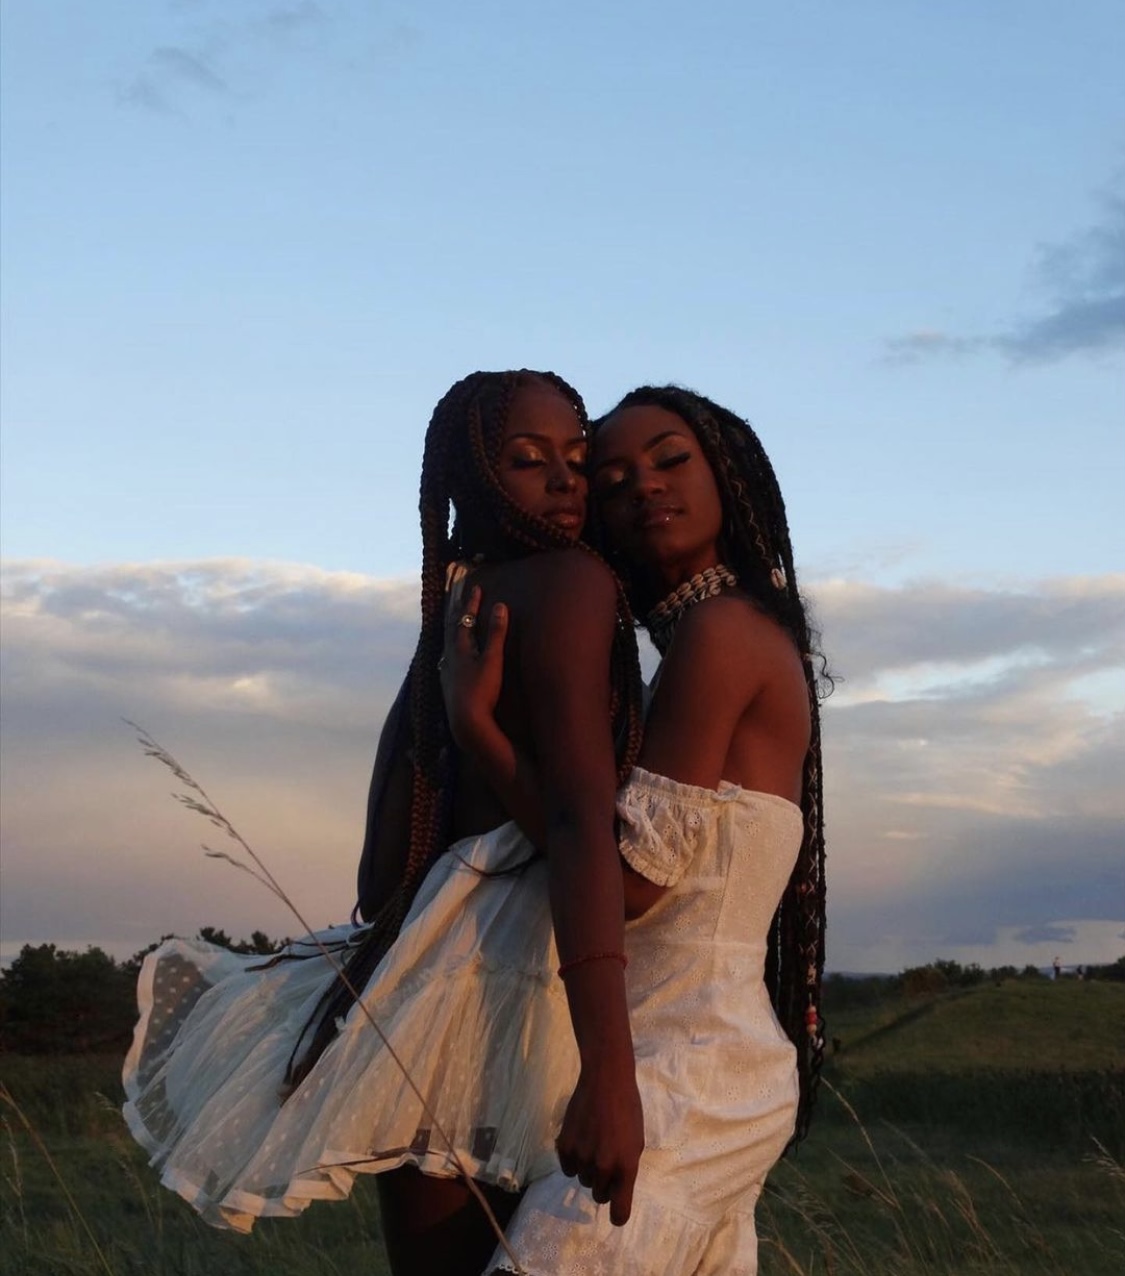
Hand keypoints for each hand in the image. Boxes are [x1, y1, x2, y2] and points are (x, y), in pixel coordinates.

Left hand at [440, 584, 508, 750]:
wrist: (466, 722)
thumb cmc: (481, 690)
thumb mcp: (493, 659)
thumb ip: (496, 633)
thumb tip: (500, 606)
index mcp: (459, 648)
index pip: (465, 619)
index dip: (472, 603)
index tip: (477, 588)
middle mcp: (449, 658)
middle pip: (452, 631)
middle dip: (459, 615)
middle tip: (462, 602)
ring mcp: (447, 672)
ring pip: (448, 646)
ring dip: (454, 633)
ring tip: (457, 627)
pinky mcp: (449, 686)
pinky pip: (449, 661)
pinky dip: (453, 652)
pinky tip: (454, 659)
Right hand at [555, 1059, 643, 1225]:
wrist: (606, 1080)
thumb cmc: (628, 1109)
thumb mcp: (636, 1142)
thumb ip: (626, 1168)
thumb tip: (614, 1188)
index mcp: (626, 1167)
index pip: (619, 1211)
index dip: (618, 1215)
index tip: (616, 1211)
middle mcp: (603, 1167)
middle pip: (599, 1196)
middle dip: (604, 1183)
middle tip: (606, 1160)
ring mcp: (582, 1157)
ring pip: (583, 1180)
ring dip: (588, 1169)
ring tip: (594, 1143)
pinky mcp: (565, 1146)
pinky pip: (567, 1168)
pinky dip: (573, 1160)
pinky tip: (580, 1140)